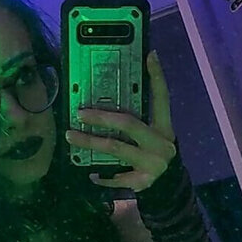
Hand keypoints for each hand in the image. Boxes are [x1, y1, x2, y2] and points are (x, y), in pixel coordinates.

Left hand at [64, 51, 176, 192]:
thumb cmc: (154, 153)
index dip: (157, 77)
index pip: (162, 98)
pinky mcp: (143, 182)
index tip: (151, 55)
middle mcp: (161, 144)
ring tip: (71, 136)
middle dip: (101, 117)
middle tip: (79, 113)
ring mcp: (152, 164)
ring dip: (90, 142)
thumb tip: (113, 94)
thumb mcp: (153, 134)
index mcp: (165, 128)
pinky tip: (90, 173)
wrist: (169, 186)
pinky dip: (102, 176)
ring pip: (115, 148)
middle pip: (128, 123)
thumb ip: (139, 118)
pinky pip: (116, 177)